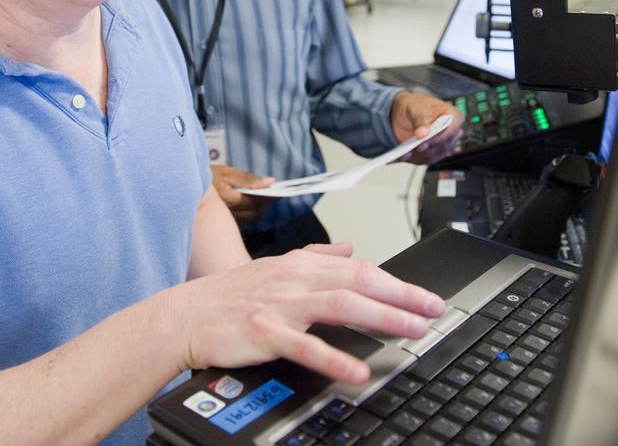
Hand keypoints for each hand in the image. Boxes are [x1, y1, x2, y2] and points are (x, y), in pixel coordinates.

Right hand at [173, 242, 444, 382]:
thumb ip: (316, 257)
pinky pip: (305, 345)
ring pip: (341, 304)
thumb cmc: (228, 297)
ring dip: (382, 317)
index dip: (397, 282)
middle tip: (434, 310)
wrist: (183, 315)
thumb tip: (350, 247)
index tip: (426, 297)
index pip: (360, 268)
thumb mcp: (276, 267)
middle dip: (402, 295)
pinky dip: (334, 358)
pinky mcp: (264, 331)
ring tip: (412, 331)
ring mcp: (280, 304)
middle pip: (359, 280)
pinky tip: (358, 370)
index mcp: (301, 265)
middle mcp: (295, 279)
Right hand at [211, 164, 274, 221]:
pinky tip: (251, 204)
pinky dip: (250, 213)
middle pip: (256, 213)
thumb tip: (271, 181)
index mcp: (230, 200)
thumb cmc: (207, 176)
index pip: (257, 203)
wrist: (187, 186)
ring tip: (263, 198)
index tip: (278, 192)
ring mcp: (226, 220)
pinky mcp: (224, 223)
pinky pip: (243, 221)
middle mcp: (228, 214)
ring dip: (259, 210)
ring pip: (250, 219)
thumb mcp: (227, 172)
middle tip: (272, 194)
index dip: (269, 198)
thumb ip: (249, 179)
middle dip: (266, 204)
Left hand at [389, 91, 463, 163]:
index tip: (425, 143)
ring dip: (418, 157)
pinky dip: (414, 160)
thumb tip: (423, 133)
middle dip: (427, 150)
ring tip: (404, 154)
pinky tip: (404, 156)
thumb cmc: (414, 105)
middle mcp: (451, 132)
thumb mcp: (414, 108)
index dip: (439, 138)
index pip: (452, 130)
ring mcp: (442, 144)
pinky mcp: (433, 153)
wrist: (404, 113)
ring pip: (434, 156)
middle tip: (413, 150)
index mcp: (452, 116)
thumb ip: (419, 120)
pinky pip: (426, 160)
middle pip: (443, 146)